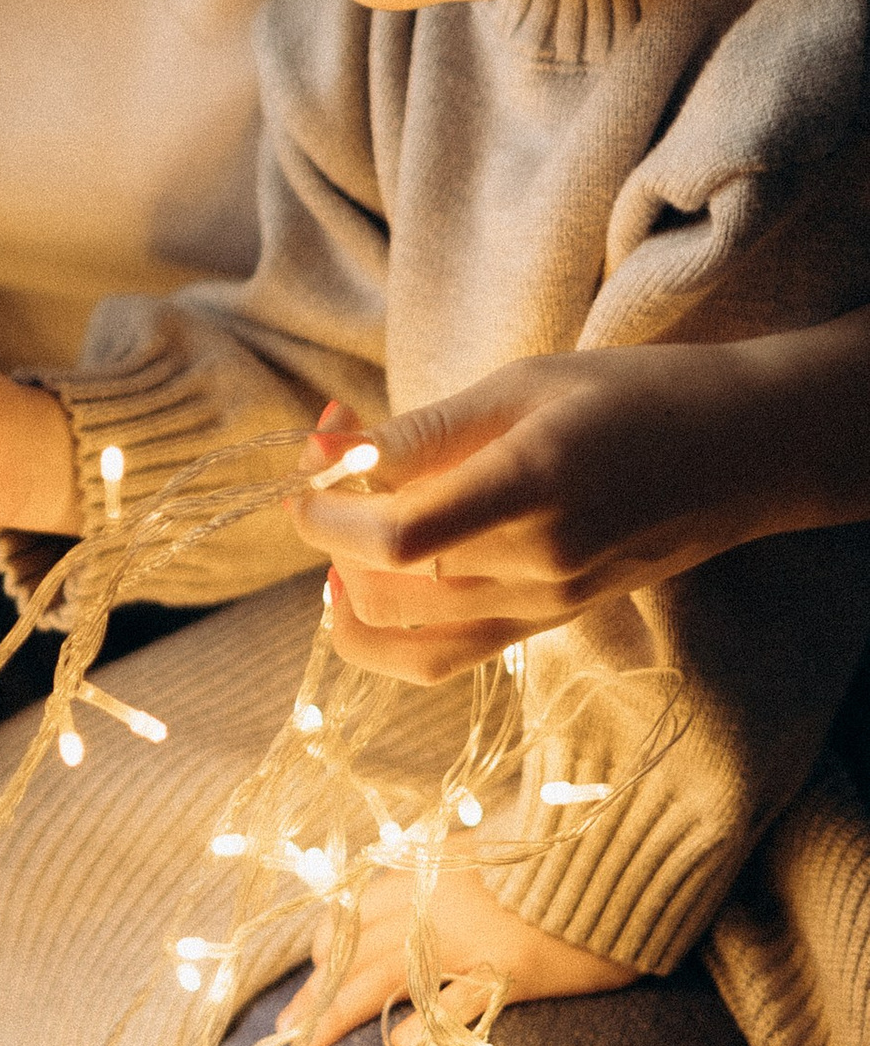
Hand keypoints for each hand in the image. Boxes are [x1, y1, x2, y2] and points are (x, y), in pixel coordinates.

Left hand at [291, 346, 816, 684]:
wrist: (740, 452)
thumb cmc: (631, 397)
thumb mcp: (522, 386)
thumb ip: (419, 431)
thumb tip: (319, 446)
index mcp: (536, 487)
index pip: (396, 539)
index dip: (325, 517)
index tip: (305, 478)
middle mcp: (541, 564)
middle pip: (387, 589)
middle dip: (328, 537)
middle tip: (328, 472)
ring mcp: (547, 607)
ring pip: (402, 636)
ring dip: (347, 587)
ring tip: (344, 528)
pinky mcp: (547, 627)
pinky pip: (440, 659)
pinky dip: (383, 631)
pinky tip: (365, 583)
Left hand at [296, 860, 636, 1045]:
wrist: (620, 851)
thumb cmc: (554, 860)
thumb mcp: (485, 859)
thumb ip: (443, 879)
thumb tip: (407, 912)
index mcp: (430, 867)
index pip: (359, 909)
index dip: (330, 945)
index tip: (314, 971)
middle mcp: (438, 898)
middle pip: (360, 947)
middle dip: (318, 989)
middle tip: (286, 1029)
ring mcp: (472, 934)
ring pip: (389, 973)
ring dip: (342, 1009)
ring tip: (308, 1043)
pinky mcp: (514, 966)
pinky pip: (461, 995)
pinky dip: (428, 1018)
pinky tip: (400, 1044)